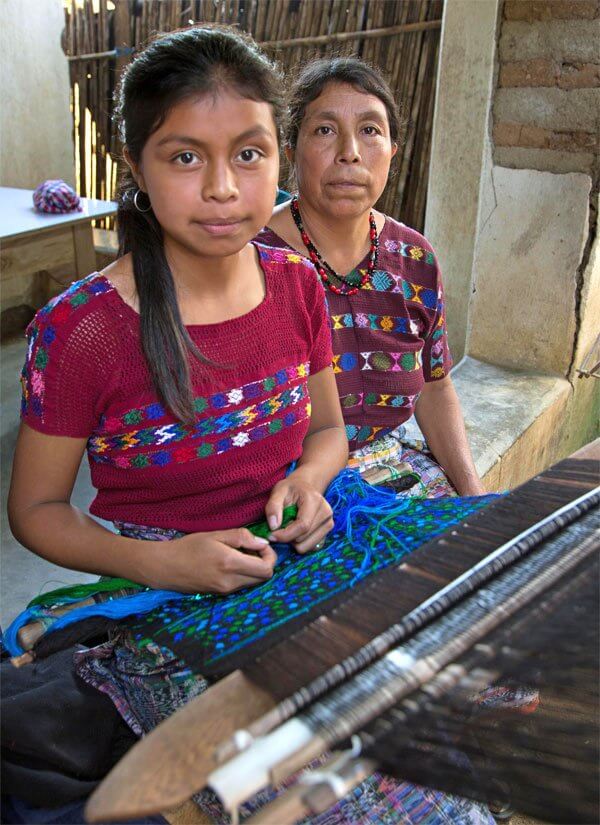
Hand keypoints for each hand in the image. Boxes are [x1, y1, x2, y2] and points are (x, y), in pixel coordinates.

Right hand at [148, 529, 276, 593]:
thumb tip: (262, 543)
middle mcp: (231, 581)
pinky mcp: (220, 594)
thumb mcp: (215, 534)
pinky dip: (243, 574)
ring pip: (253, 582)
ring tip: (239, 554)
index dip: (270, 556)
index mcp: (231, 564)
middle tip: (253, 549)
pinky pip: (241, 585)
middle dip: (264, 563)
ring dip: (253, 569)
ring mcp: (225, 590)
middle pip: (263, 578)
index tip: (260, 545)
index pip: (266, 569)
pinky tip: (230, 563)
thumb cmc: (188, 547)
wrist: (165, 567)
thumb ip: (241, 537)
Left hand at [265, 475, 333, 553]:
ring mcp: (329, 523)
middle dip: (287, 537)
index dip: (285, 535)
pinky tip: (297, 532)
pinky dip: (301, 543)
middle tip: (280, 527)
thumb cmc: (290, 489)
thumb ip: (273, 507)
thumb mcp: (278, 492)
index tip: (271, 535)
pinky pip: (312, 547)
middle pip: (303, 538)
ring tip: (289, 527)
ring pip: (307, 546)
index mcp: (315, 500)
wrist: (304, 486)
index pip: (302, 526)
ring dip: (294, 542)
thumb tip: (274, 527)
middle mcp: (326, 513)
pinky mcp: (327, 532)